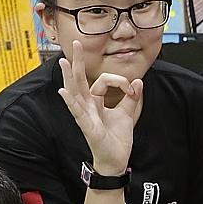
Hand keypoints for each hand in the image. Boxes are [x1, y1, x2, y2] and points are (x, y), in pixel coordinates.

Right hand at [57, 38, 142, 175]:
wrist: (116, 160)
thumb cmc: (116, 138)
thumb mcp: (127, 114)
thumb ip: (131, 98)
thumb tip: (138, 81)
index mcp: (96, 102)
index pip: (104, 81)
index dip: (120, 82)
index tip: (132, 89)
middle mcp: (88, 106)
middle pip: (80, 80)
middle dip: (78, 61)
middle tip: (75, 43)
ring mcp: (86, 115)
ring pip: (75, 92)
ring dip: (69, 76)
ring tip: (63, 62)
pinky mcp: (88, 126)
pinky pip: (77, 112)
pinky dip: (71, 101)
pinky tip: (64, 92)